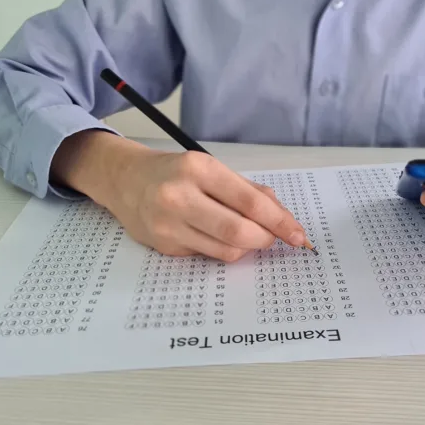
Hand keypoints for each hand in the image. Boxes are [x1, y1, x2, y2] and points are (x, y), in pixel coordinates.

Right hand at [53, 132, 307, 260]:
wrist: (126, 181)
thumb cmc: (176, 173)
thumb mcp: (211, 169)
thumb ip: (249, 191)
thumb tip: (284, 218)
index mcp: (199, 169)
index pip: (251, 202)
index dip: (280, 222)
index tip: (298, 234)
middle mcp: (180, 196)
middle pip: (239, 232)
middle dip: (266, 239)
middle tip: (274, 238)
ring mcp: (168, 225)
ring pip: (226, 251)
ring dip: (247, 248)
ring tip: (247, 235)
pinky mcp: (164, 246)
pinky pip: (207, 255)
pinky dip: (221, 249)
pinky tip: (214, 234)